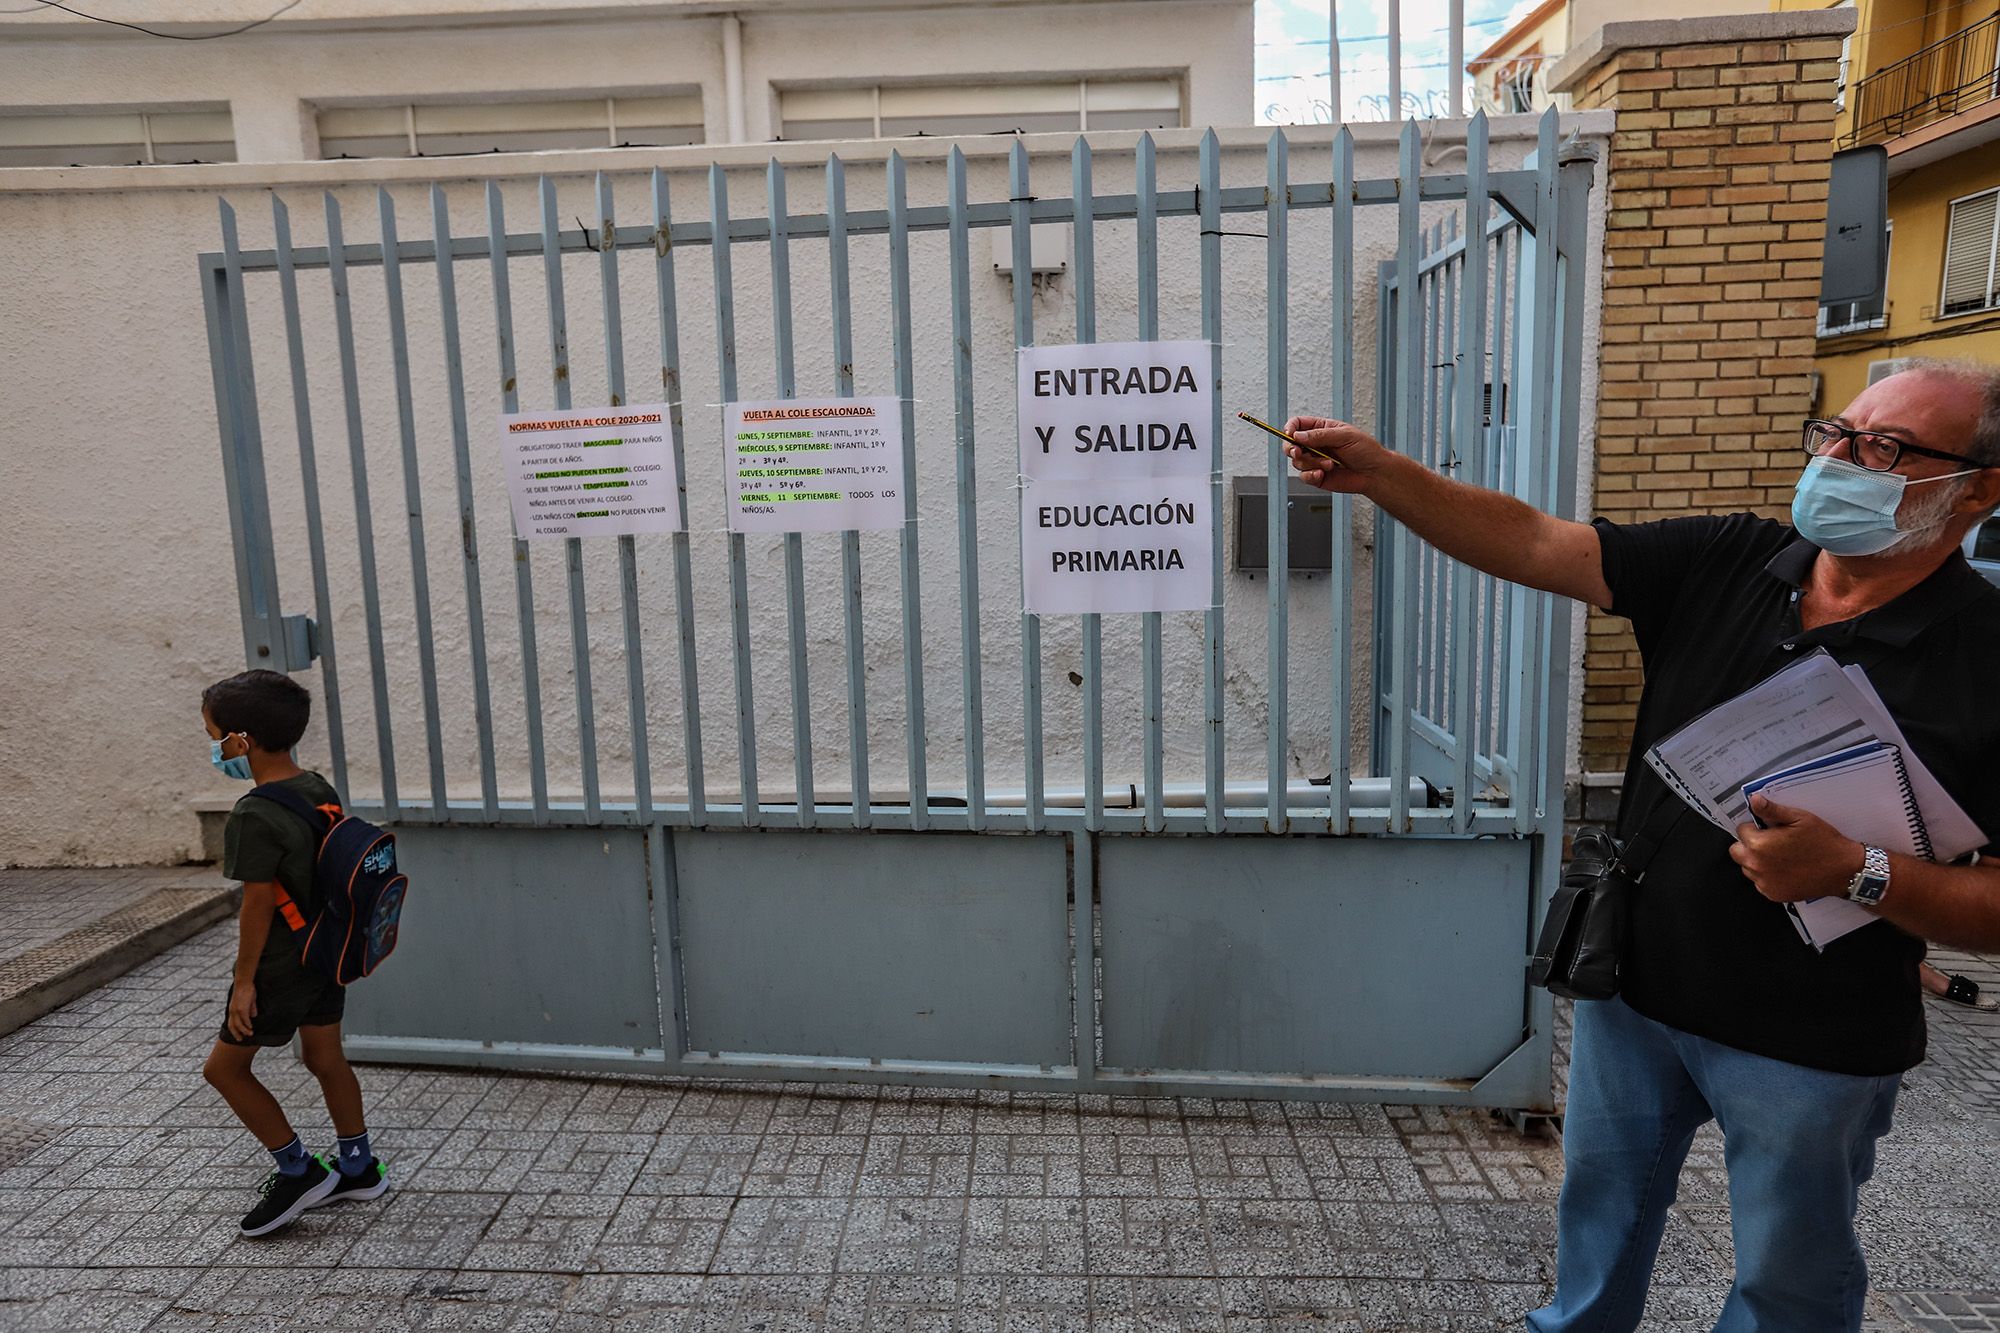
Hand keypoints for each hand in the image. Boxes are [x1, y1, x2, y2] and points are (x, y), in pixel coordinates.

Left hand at [227, 980, 257, 1040]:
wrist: (244, 982)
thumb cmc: (247, 989)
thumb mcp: (249, 1001)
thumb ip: (251, 1008)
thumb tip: (254, 1016)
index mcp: (233, 1010)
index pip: (231, 1023)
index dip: (234, 1030)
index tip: (238, 1035)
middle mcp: (232, 1011)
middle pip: (232, 1026)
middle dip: (236, 1034)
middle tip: (240, 1040)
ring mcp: (236, 1010)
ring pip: (239, 1024)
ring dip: (244, 1030)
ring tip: (250, 1034)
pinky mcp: (241, 1008)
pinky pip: (244, 1019)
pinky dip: (247, 1024)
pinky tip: (251, 1027)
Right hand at [1281, 415, 1392, 493]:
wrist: (1374, 473)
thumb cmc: (1366, 450)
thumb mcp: (1344, 436)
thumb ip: (1320, 435)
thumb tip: (1297, 435)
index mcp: (1322, 429)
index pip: (1298, 424)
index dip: (1290, 428)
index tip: (1291, 435)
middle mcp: (1316, 444)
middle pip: (1291, 444)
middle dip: (1292, 448)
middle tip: (1299, 452)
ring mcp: (1315, 461)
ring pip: (1297, 461)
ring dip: (1311, 463)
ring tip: (1329, 464)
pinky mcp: (1316, 476)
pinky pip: (1304, 476)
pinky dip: (1311, 475)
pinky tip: (1323, 473)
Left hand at [1729, 794, 1864, 903]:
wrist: (1844, 870)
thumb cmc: (1823, 842)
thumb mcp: (1799, 819)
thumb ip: (1772, 810)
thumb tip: (1754, 800)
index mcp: (1759, 845)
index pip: (1741, 830)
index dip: (1755, 827)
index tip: (1769, 829)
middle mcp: (1756, 866)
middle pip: (1737, 851)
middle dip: (1749, 845)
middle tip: (1771, 842)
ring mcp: (1764, 883)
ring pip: (1748, 868)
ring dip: (1757, 861)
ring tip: (1781, 856)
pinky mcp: (1773, 894)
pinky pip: (1760, 882)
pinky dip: (1768, 876)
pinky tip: (1786, 869)